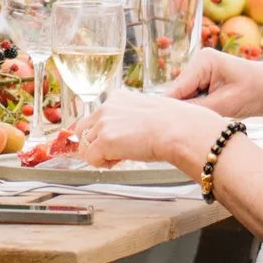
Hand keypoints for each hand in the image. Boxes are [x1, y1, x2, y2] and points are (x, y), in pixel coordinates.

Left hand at [75, 91, 222, 172]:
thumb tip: (128, 133)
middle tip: (116, 152)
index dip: (106, 133)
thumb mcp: (148, 112)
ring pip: (85, 146)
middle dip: (96, 144)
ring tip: (122, 156)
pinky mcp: (104, 141)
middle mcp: (106, 107)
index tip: (120, 140)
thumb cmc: (173, 123)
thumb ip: (131, 118)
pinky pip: (90, 158)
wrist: (178, 130)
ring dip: (101, 155)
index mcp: (117, 97)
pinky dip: (102, 164)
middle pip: (84, 131)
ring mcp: (103, 123)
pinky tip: (119, 161)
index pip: (97, 117)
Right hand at [163, 45, 262, 118]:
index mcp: (203, 59)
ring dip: (192, 111)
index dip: (171, 110)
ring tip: (202, 122)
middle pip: (179, 93)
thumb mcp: (224, 104)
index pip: (177, 88)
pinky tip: (208, 116)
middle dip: (184, 110)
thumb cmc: (257, 93)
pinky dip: (199, 109)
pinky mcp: (207, 80)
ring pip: (186, 97)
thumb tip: (172, 118)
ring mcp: (203, 70)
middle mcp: (200, 61)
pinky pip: (194, 97)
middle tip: (187, 129)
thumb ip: (196, 109)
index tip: (165, 128)